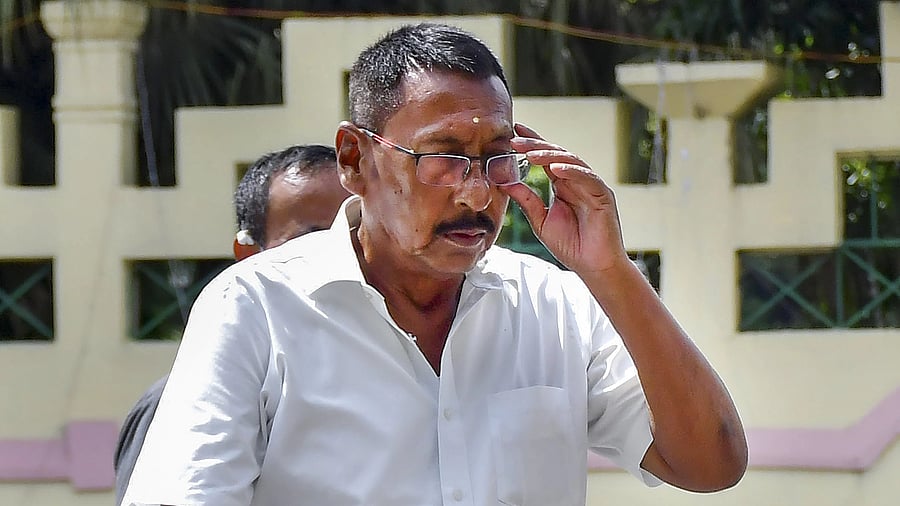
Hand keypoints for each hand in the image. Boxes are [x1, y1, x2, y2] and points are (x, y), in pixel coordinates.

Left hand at [501, 123, 629, 274]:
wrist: (593, 267)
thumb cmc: (571, 245)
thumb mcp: (540, 221)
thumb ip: (526, 200)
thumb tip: (505, 182)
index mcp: (563, 185)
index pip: (546, 159)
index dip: (532, 144)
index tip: (514, 132)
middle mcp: (577, 181)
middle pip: (557, 155)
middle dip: (536, 145)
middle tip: (516, 139)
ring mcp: (591, 187)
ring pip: (571, 162)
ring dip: (551, 156)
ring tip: (531, 153)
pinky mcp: (603, 196)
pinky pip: (588, 178)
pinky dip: (572, 172)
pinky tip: (556, 169)